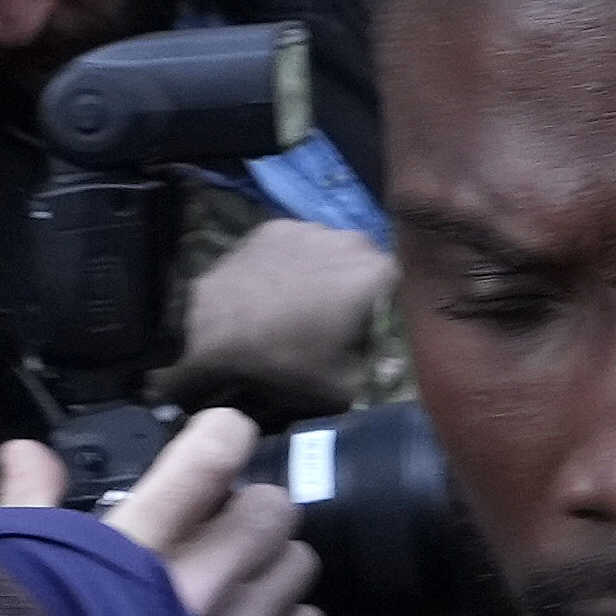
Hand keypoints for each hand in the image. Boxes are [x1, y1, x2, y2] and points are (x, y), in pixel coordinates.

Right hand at [0, 402, 326, 615]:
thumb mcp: (14, 579)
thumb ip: (30, 507)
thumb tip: (25, 451)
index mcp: (132, 551)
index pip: (207, 460)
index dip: (223, 435)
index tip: (222, 436)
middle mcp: (195, 587)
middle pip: (274, 507)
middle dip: (251, 508)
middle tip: (221, 526)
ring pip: (298, 563)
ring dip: (274, 563)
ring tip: (236, 580)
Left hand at [168, 215, 395, 420]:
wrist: (209, 335)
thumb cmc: (285, 362)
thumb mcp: (347, 388)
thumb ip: (382, 372)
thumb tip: (396, 362)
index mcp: (379, 273)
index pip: (406, 288)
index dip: (393, 311)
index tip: (376, 331)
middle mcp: (352, 239)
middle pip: (370, 264)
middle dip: (361, 286)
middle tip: (341, 318)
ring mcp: (309, 227)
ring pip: (334, 249)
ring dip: (328, 270)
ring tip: (306, 301)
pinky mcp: (273, 226)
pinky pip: (299, 244)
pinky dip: (295, 260)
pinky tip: (279, 285)